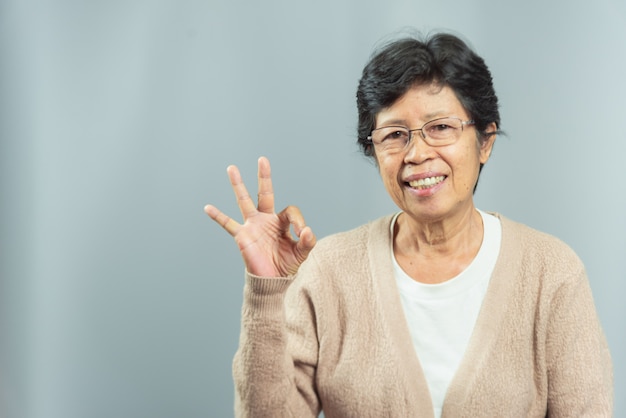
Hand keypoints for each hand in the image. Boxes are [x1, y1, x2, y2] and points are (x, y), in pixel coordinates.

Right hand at [204, 156, 315, 276]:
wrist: (271, 281)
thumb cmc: (286, 266)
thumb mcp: (301, 253)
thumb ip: (308, 241)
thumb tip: (307, 230)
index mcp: (281, 222)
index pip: (290, 211)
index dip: (298, 220)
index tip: (302, 233)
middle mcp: (266, 219)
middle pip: (264, 193)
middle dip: (264, 177)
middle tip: (263, 159)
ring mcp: (252, 226)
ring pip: (244, 201)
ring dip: (238, 185)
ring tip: (232, 168)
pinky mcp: (242, 236)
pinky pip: (228, 224)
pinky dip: (218, 216)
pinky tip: (207, 207)